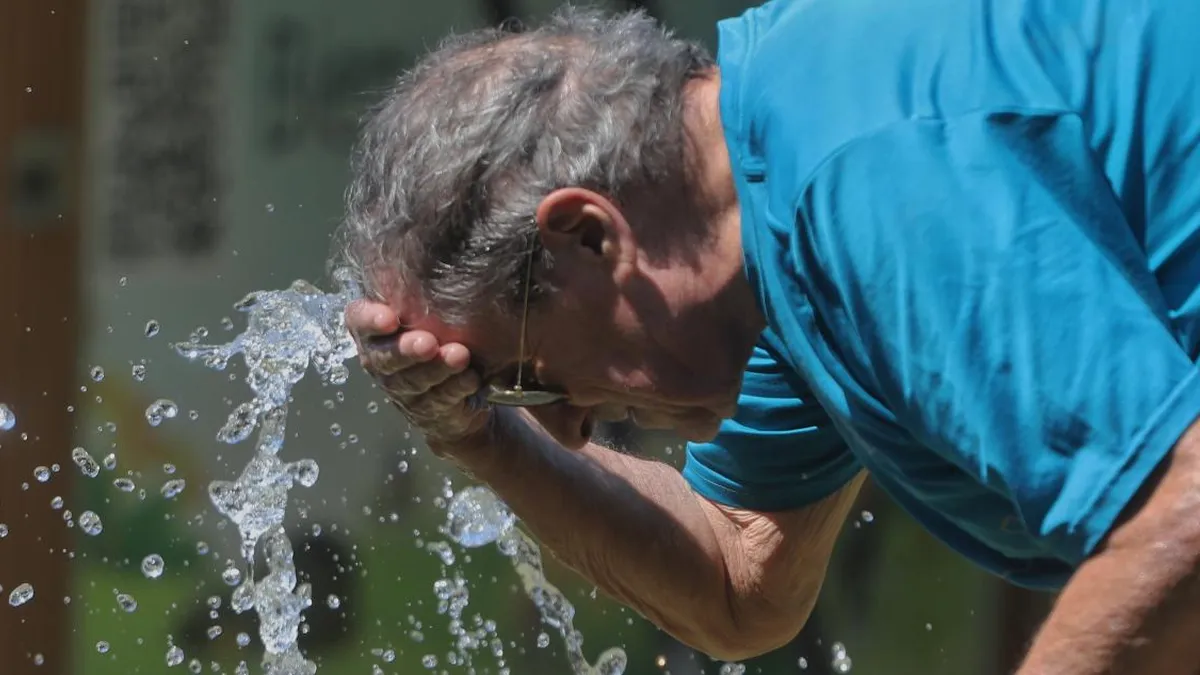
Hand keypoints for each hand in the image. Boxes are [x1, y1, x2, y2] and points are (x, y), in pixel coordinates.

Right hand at [345, 299, 490, 450]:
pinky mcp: (424, 410)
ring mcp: (400, 389)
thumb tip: (435, 245)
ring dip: (437, 368)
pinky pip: (437, 401)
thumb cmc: (435, 334)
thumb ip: (420, 292)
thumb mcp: (424, 311)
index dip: (370, 320)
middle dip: (406, 350)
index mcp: (373, 330)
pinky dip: (455, 388)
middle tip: (427, 343)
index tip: (389, 317)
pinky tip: (471, 377)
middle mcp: (380, 359)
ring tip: (459, 356)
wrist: (454, 385)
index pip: (359, 320)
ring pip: (412, 381)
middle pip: (384, 358)